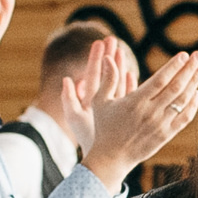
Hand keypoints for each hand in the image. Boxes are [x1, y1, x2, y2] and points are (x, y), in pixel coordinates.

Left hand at [54, 37, 129, 153]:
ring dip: (119, 66)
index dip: (97, 58)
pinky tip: (131, 73)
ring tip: (121, 51)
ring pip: (117, 81)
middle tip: (112, 39)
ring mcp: (115, 106)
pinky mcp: (125, 112)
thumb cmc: (87, 138)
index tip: (99, 43)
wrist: (103, 157)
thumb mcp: (75, 117)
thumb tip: (66, 79)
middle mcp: (103, 100)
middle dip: (109, 56)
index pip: (94, 74)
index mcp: (91, 99)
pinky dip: (129, 84)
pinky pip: (128, 94)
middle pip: (106, 74)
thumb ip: (68, 99)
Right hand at [86, 51, 197, 181]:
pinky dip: (192, 105)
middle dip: (189, 70)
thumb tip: (108, 57)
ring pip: (182, 101)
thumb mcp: (100, 102)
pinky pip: (184, 118)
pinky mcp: (166, 135)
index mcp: (135, 102)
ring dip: (194, 83)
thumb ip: (108, 79)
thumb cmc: (104, 128)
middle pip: (175, 87)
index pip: (160, 80)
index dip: (173, 66)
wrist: (111, 158)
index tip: (184, 55)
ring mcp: (160, 124)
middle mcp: (150, 112)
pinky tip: (196, 93)